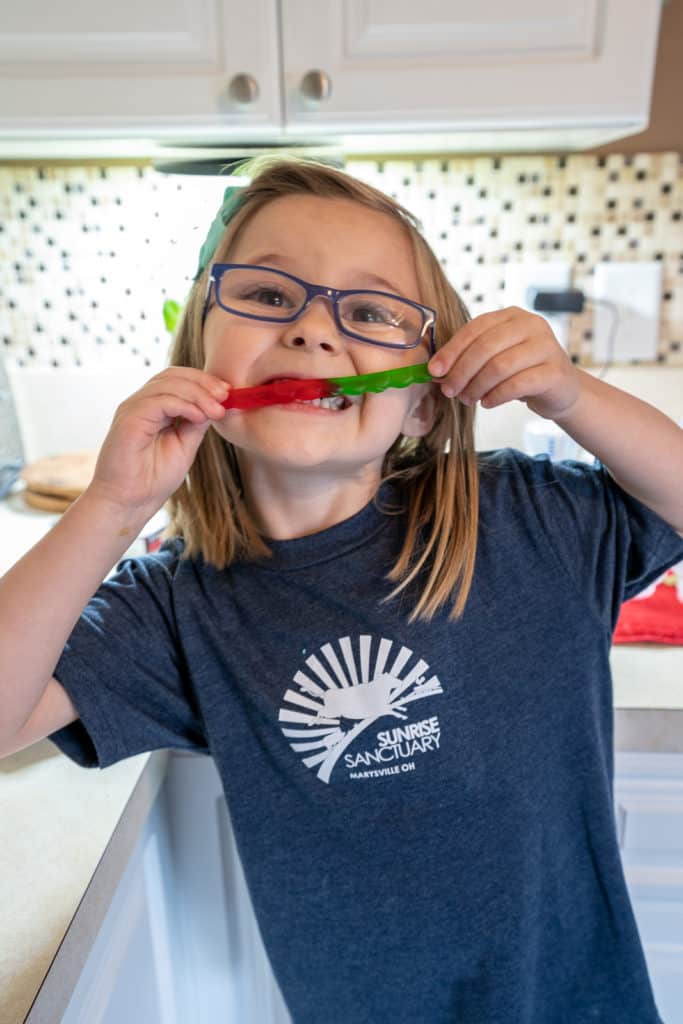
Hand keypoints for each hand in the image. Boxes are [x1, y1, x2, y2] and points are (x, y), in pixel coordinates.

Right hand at [85, 367, 228, 520]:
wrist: (129, 503)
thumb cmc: (152, 479)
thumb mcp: (185, 445)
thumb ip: (196, 423)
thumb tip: (217, 404)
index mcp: (153, 408)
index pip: (178, 379)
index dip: (204, 381)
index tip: (228, 393)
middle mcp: (141, 403)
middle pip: (173, 375)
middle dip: (203, 382)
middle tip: (226, 396)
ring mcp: (133, 409)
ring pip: (167, 384)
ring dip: (198, 394)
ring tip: (217, 410)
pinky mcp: (129, 419)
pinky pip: (159, 401)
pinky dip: (183, 405)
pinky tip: (199, 417)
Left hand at [427, 307, 581, 420]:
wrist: (561, 389)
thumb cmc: (521, 371)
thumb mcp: (495, 357)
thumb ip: (469, 358)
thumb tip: (436, 371)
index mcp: (512, 316)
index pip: (476, 328)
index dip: (452, 349)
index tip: (434, 370)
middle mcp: (531, 325)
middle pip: (486, 347)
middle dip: (462, 371)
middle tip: (449, 391)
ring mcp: (546, 346)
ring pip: (500, 366)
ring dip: (477, 386)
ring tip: (467, 399)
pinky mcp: (555, 372)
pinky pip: (517, 385)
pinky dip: (496, 396)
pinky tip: (487, 403)